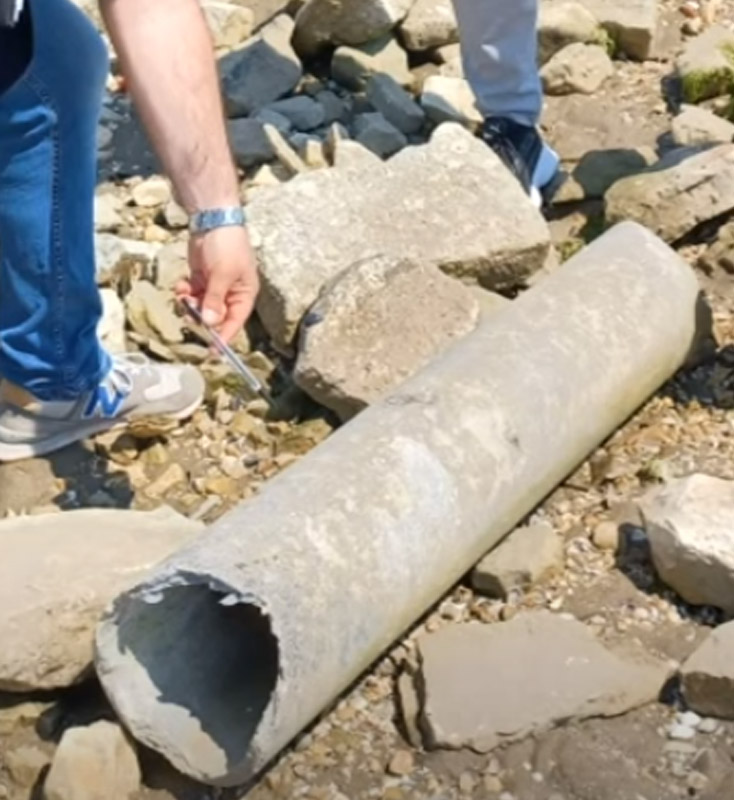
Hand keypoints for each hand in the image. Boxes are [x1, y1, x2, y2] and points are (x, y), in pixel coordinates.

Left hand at [176, 225, 259, 342]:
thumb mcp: (222, 275)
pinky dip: (185, 294)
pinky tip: (182, 286)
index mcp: (244, 295)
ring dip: (190, 306)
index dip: (224, 337)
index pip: (234, 322)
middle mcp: (230, 294)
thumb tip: (209, 322)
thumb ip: (214, 300)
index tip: (212, 352)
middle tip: (189, 314)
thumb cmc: (227, 246)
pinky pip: (192, 295)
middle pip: (215, 318)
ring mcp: (214, 287)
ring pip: (201, 308)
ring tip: (184, 295)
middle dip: (201, 318)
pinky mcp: (201, 279)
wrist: (213, 220)